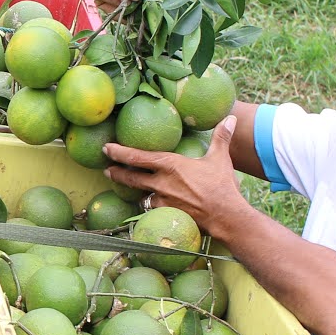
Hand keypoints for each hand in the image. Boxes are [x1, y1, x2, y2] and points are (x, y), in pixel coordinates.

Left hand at [104, 115, 243, 228]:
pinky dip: (147, 205)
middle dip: (116, 172)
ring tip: (124, 186)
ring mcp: (161, 200)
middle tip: (106, 169)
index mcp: (170, 164)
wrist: (225, 216)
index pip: (137, 157)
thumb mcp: (220, 158)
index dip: (119, 152)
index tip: (107, 148)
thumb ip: (221, 137)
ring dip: (131, 190)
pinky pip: (151, 209)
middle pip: (130, 177)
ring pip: (139, 194)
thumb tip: (229, 118)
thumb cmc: (222, 186)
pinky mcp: (165, 215)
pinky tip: (146, 205)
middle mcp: (161, 182)